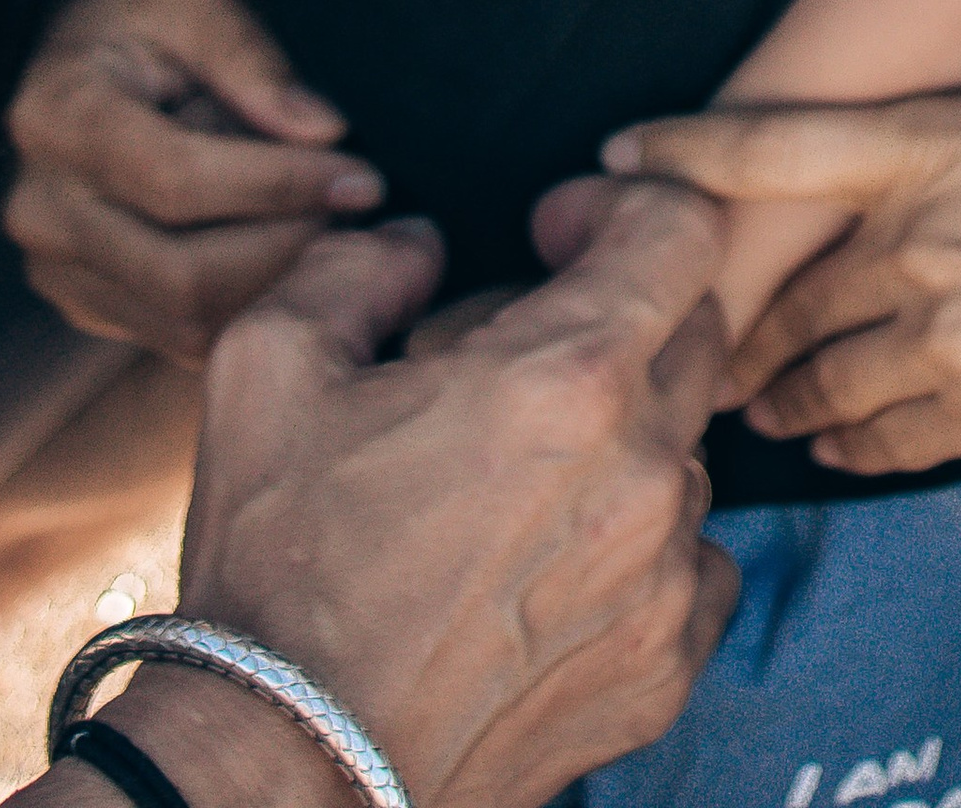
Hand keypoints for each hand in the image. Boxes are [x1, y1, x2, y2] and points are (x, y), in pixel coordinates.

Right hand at [7, 0, 382, 358]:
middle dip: (288, 249)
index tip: (365, 178)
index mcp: (57, 115)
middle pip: (182, 273)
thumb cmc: (149, 7)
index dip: (281, 186)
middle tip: (364, 216)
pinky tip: (295, 256)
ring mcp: (55, 266)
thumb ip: (253, 56)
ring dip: (277, 286)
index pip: (178, 179)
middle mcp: (39, 205)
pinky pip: (179, 336)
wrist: (84, 44)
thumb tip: (325, 132)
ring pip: (186, 321)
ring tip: (337, 231)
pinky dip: (250, 308)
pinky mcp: (84, 302)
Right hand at [138, 177, 737, 807]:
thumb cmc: (275, 565)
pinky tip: (541, 564)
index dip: (620, 208)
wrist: (283, 769)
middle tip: (504, 363)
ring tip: (501, 482)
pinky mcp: (663, 671)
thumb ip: (358, 264)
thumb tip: (420, 245)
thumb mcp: (267, 360)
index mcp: (569, 378)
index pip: (683, 230)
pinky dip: (636, 545)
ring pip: (686, 451)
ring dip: (618, 438)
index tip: (552, 237)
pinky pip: (693, 563)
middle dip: (613, 316)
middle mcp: (646, 473)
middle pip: (693, 333)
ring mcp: (664, 580)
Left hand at [608, 90, 960, 471]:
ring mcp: (946, 325)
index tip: (611, 150)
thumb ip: (934, 167)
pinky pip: (877, 436)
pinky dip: (844, 440)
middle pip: (781, 292)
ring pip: (818, 376)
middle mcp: (921, 231)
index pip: (771, 141)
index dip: (682, 148)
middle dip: (731, 329)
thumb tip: (864, 205)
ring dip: (779, 398)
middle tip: (694, 348)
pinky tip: (833, 440)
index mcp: (932, 142)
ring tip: (756, 407)